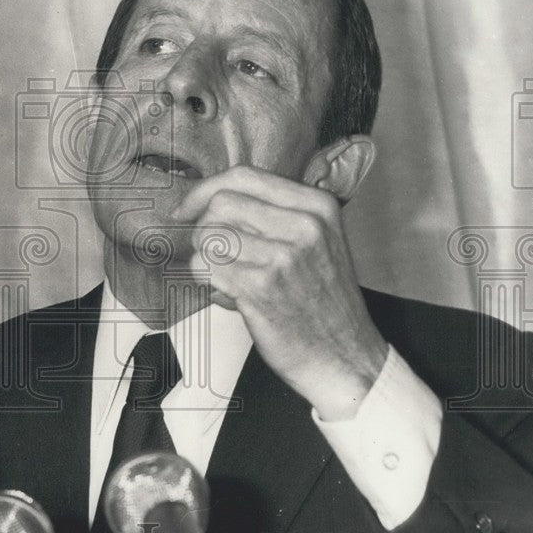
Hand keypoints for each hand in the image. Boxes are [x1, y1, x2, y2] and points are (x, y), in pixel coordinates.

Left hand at [170, 165, 388, 420]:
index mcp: (317, 205)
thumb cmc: (322, 301)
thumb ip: (273, 214)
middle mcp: (304, 225)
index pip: (244, 176)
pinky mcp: (261, 288)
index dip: (205, 190)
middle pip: (221, 204)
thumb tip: (210, 199)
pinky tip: (228, 294)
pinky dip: (206, 281)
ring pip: (208, 236)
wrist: (344, 356)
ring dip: (205, 258)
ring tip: (226, 276)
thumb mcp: (316, 241)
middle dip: (204, 228)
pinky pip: (205, 268)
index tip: (188, 209)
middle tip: (213, 253)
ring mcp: (283, 256)